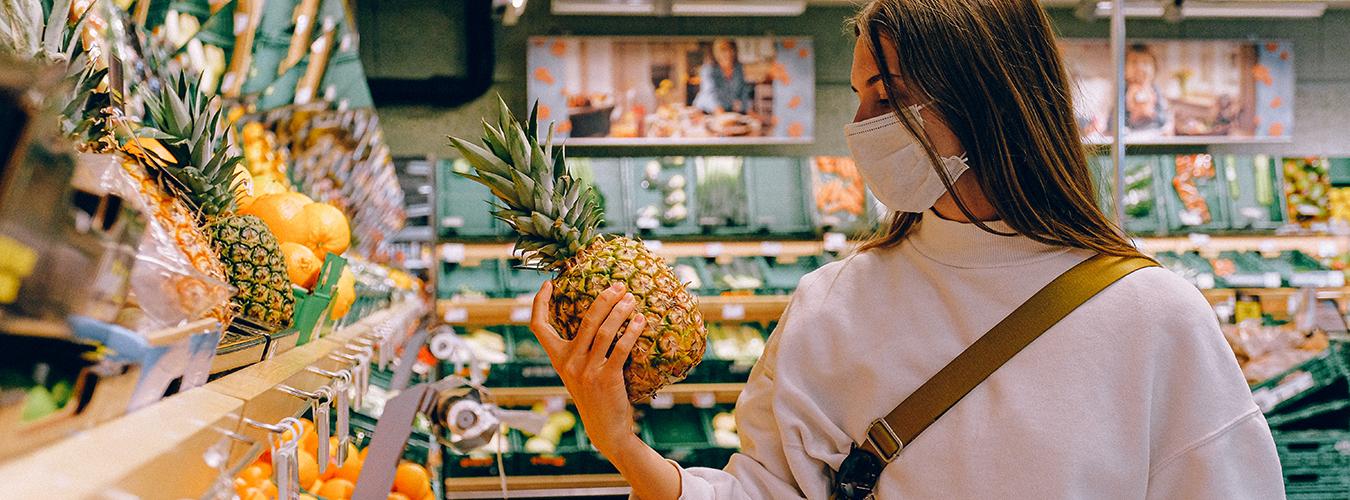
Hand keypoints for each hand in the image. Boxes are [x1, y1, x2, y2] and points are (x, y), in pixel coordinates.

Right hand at [529, 281, 682, 499]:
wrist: (605, 428)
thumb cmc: (595, 395)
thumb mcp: (579, 372)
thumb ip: (581, 351)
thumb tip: (597, 318)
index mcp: (558, 359)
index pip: (538, 327)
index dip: (539, 304)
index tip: (547, 284)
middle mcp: (569, 363)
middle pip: (584, 320)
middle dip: (604, 299)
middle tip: (619, 285)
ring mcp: (586, 371)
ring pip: (603, 331)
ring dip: (620, 311)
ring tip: (632, 299)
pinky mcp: (606, 378)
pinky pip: (620, 348)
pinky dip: (631, 332)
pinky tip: (640, 321)